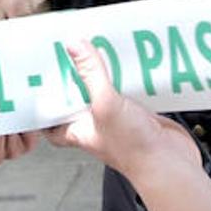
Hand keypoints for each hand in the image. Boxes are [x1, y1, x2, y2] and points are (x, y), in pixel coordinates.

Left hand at [45, 40, 201, 182]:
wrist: (170, 163)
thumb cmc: (133, 149)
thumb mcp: (105, 104)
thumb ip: (90, 75)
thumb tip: (73, 47)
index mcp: (78, 129)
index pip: (51, 119)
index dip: (45, 103)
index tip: (41, 79)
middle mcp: (96, 124)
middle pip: (80, 97)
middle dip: (77, 77)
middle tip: (73, 53)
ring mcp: (118, 119)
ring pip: (107, 91)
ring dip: (107, 73)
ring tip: (103, 48)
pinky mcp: (139, 114)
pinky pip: (131, 90)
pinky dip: (132, 77)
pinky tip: (134, 63)